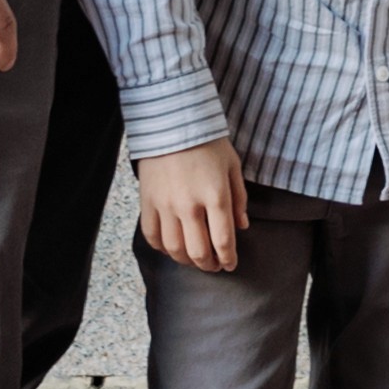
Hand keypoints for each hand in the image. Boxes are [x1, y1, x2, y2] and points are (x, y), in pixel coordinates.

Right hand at [135, 141, 247, 271]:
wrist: (172, 122)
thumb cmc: (207, 143)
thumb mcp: (232, 166)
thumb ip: (239, 198)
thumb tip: (242, 226)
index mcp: (215, 196)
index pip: (223, 241)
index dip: (228, 259)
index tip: (230, 264)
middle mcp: (189, 205)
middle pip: (198, 251)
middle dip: (209, 265)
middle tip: (214, 266)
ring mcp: (165, 205)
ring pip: (174, 249)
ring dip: (186, 260)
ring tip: (194, 259)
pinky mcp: (147, 201)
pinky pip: (151, 235)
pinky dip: (161, 247)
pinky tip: (171, 247)